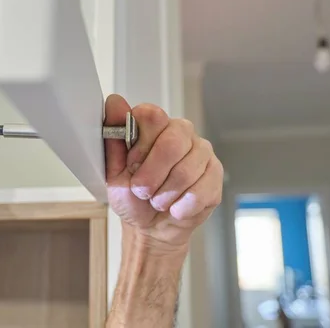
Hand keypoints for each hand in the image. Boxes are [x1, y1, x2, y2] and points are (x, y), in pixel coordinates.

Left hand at [104, 94, 223, 250]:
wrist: (151, 227)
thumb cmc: (133, 197)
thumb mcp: (113, 172)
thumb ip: (113, 139)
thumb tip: (114, 102)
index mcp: (155, 125)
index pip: (151, 115)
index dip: (140, 148)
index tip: (132, 166)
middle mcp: (181, 131)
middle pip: (172, 144)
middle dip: (152, 177)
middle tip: (142, 191)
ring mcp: (202, 151)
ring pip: (186, 172)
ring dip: (165, 196)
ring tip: (158, 200)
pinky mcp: (216, 174)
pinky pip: (201, 191)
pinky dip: (181, 207)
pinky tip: (176, 207)